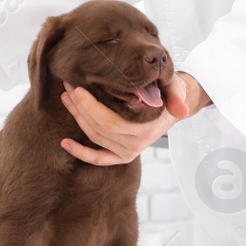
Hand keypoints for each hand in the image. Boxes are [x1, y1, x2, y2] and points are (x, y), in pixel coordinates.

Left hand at [60, 72, 205, 165]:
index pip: (111, 122)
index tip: (78, 89)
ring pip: (95, 137)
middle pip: (99, 129)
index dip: (91, 107)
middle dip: (80, 107)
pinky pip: (99, 158)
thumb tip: (181, 110)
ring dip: (77, 118)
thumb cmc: (170, 92)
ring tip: (67, 98)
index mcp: (146, 130)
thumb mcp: (176, 90)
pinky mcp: (122, 156)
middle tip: (69, 88)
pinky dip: (81, 152)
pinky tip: (65, 142)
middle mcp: (136, 145)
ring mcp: (128, 152)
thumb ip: (177, 96)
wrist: (173, 106)